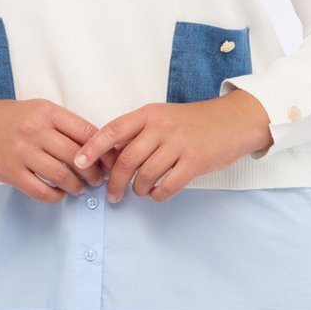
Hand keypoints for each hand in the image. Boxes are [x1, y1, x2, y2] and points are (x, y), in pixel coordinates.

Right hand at [0, 97, 105, 201]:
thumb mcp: (37, 110)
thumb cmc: (8, 118)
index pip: (87, 132)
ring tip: (79, 189)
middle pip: (78, 156)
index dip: (104, 151)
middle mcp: (36, 130)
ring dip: (77, 186)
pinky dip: (56, 196)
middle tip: (98, 180)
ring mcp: (22, 152)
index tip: (111, 161)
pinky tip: (59, 194)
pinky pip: (41, 191)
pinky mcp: (10, 171)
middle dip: (94, 173)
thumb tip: (95, 146)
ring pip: (62, 175)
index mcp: (47, 111)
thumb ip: (62, 125)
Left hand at [73, 90, 271, 202]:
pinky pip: (168, 187)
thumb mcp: (161, 117)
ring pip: (145, 176)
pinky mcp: (196, 161)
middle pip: (126, 160)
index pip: (113, 130)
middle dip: (114, 182)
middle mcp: (161, 127)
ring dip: (138, 190)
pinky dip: (158, 195)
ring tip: (140, 191)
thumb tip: (108, 157)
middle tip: (111, 195)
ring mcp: (179, 144)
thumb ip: (138, 133)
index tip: (78, 162)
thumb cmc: (192, 122)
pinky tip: (158, 193)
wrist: (233, 120)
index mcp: (148, 114)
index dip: (93, 148)